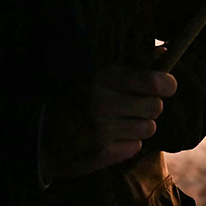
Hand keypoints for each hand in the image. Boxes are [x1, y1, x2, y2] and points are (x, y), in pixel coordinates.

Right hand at [39, 66, 178, 181]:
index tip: (165, 87)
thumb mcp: (98, 75)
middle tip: (132, 108)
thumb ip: (134, 64)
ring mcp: (100, 131)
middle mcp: (101, 103)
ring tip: (117, 124)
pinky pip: (135, 147)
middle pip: (156, 107)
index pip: (155, 82)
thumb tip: (166, 51)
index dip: (167, 85)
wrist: (39, 134)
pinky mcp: (100, 154)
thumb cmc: (75, 99)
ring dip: (138, 127)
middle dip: (148, 108)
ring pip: (149, 128)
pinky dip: (126, 144)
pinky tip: (108, 139)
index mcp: (102, 79)